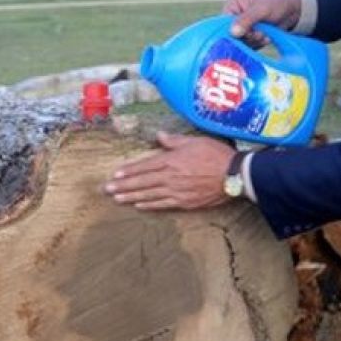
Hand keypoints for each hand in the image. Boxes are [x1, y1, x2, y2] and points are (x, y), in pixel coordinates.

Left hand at [104, 132, 235, 210]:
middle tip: (107, 190)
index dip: (129, 170)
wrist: (234, 175)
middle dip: (123, 186)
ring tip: (117, 199)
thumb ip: (174, 141)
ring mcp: (176, 191)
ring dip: (131, 196)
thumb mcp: (194, 141)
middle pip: (142, 182)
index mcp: (171, 160)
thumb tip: (159, 136)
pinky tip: (139, 205)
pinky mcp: (184, 202)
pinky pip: (162, 204)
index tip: (116, 174)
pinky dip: (149, 205)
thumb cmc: (215, 155)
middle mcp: (170, 177)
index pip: (145, 166)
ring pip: (149, 194)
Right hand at [222, 0, 300, 48]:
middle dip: (248, 36)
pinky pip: (248, 46)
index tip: (248, 33)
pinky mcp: (249, 36)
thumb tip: (232, 32)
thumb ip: (247, 19)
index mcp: (233, 4)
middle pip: (232, 35)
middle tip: (261, 32)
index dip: (235, 31)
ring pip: (241, 42)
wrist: (293, 11)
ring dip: (255, 40)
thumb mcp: (262, 9)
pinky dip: (258, 44)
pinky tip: (267, 37)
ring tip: (266, 33)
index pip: (224, 22)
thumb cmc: (277, 3)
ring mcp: (242, 27)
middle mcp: (234, 16)